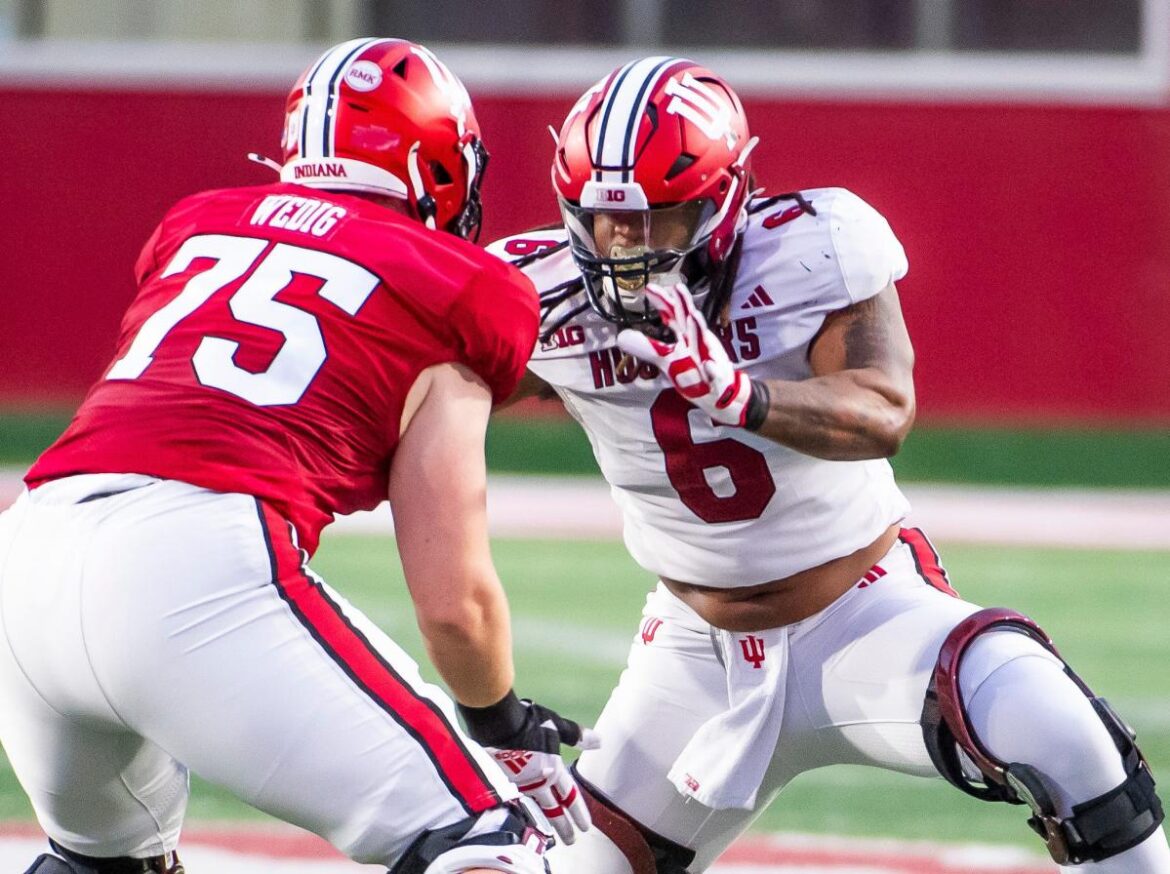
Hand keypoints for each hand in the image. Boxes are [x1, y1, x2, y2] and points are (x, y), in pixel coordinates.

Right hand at [458, 693, 599, 844]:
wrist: (496, 723)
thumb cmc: (529, 722)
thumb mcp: (556, 726)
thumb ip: (576, 736)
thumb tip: (598, 741)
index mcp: (552, 769)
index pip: (569, 795)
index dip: (578, 812)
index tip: (585, 827)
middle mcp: (537, 781)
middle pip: (553, 808)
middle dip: (563, 825)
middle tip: (571, 840)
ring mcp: (520, 781)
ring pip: (537, 804)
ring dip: (546, 817)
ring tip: (552, 827)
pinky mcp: (505, 777)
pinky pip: (523, 794)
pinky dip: (530, 801)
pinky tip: (530, 801)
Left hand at [616, 281, 766, 427]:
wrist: (720, 392)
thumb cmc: (694, 372)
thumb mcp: (667, 360)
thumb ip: (647, 348)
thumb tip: (621, 337)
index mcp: (685, 336)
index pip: (673, 315)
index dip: (663, 302)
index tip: (650, 288)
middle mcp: (697, 342)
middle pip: (689, 320)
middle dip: (684, 304)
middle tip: (678, 287)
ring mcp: (709, 358)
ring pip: (703, 342)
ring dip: (698, 329)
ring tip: (693, 316)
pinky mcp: (717, 377)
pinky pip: (714, 373)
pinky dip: (712, 369)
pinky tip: (708, 365)